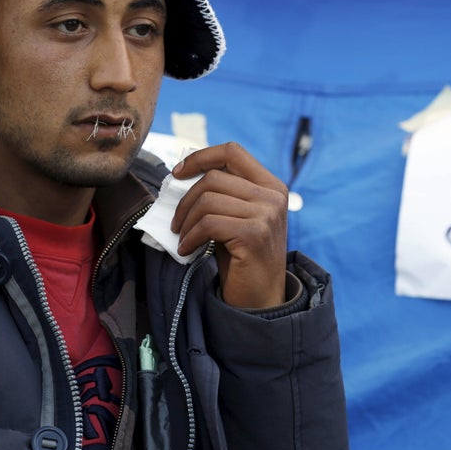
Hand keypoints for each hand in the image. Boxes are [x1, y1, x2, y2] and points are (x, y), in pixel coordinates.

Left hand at [170, 142, 287, 308]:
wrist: (261, 298)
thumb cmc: (242, 256)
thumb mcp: (238, 216)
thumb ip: (224, 193)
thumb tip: (183, 173)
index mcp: (271, 185)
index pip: (232, 152)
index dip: (201, 157)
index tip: (178, 174)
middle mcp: (273, 196)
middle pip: (214, 177)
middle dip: (186, 199)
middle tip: (177, 222)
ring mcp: (266, 215)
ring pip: (208, 200)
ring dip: (187, 222)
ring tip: (184, 238)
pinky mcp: (254, 234)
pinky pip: (208, 224)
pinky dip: (190, 237)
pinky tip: (188, 250)